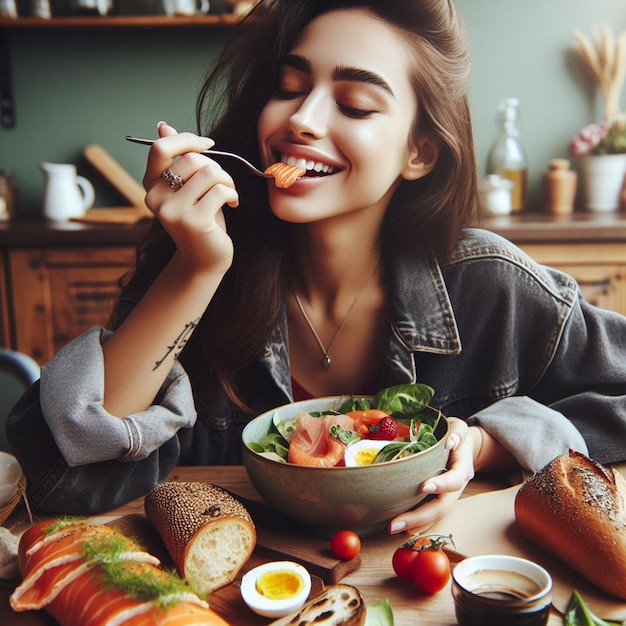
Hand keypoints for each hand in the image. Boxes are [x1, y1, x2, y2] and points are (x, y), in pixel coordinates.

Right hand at [143, 121, 239, 274]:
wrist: (204, 260)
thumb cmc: (200, 219)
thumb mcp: (187, 187)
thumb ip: (176, 159)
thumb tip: (163, 126)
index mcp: (151, 186)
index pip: (161, 148)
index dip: (187, 140)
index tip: (208, 145)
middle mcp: (156, 198)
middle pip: (191, 160)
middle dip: (216, 166)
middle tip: (224, 182)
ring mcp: (173, 212)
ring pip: (208, 173)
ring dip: (227, 180)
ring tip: (229, 193)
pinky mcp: (193, 222)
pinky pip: (219, 191)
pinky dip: (232, 194)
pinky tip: (232, 203)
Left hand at [387, 418, 480, 534]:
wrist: (464, 447)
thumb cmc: (456, 435)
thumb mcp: (458, 428)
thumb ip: (457, 433)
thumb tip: (449, 442)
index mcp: (462, 468)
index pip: (454, 479)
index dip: (441, 484)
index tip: (423, 487)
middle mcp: (456, 487)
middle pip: (442, 507)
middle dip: (419, 517)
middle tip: (395, 523)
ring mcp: (448, 496)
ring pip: (435, 515)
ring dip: (415, 524)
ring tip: (392, 528)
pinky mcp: (439, 499)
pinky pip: (430, 515)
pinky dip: (418, 524)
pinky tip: (402, 529)